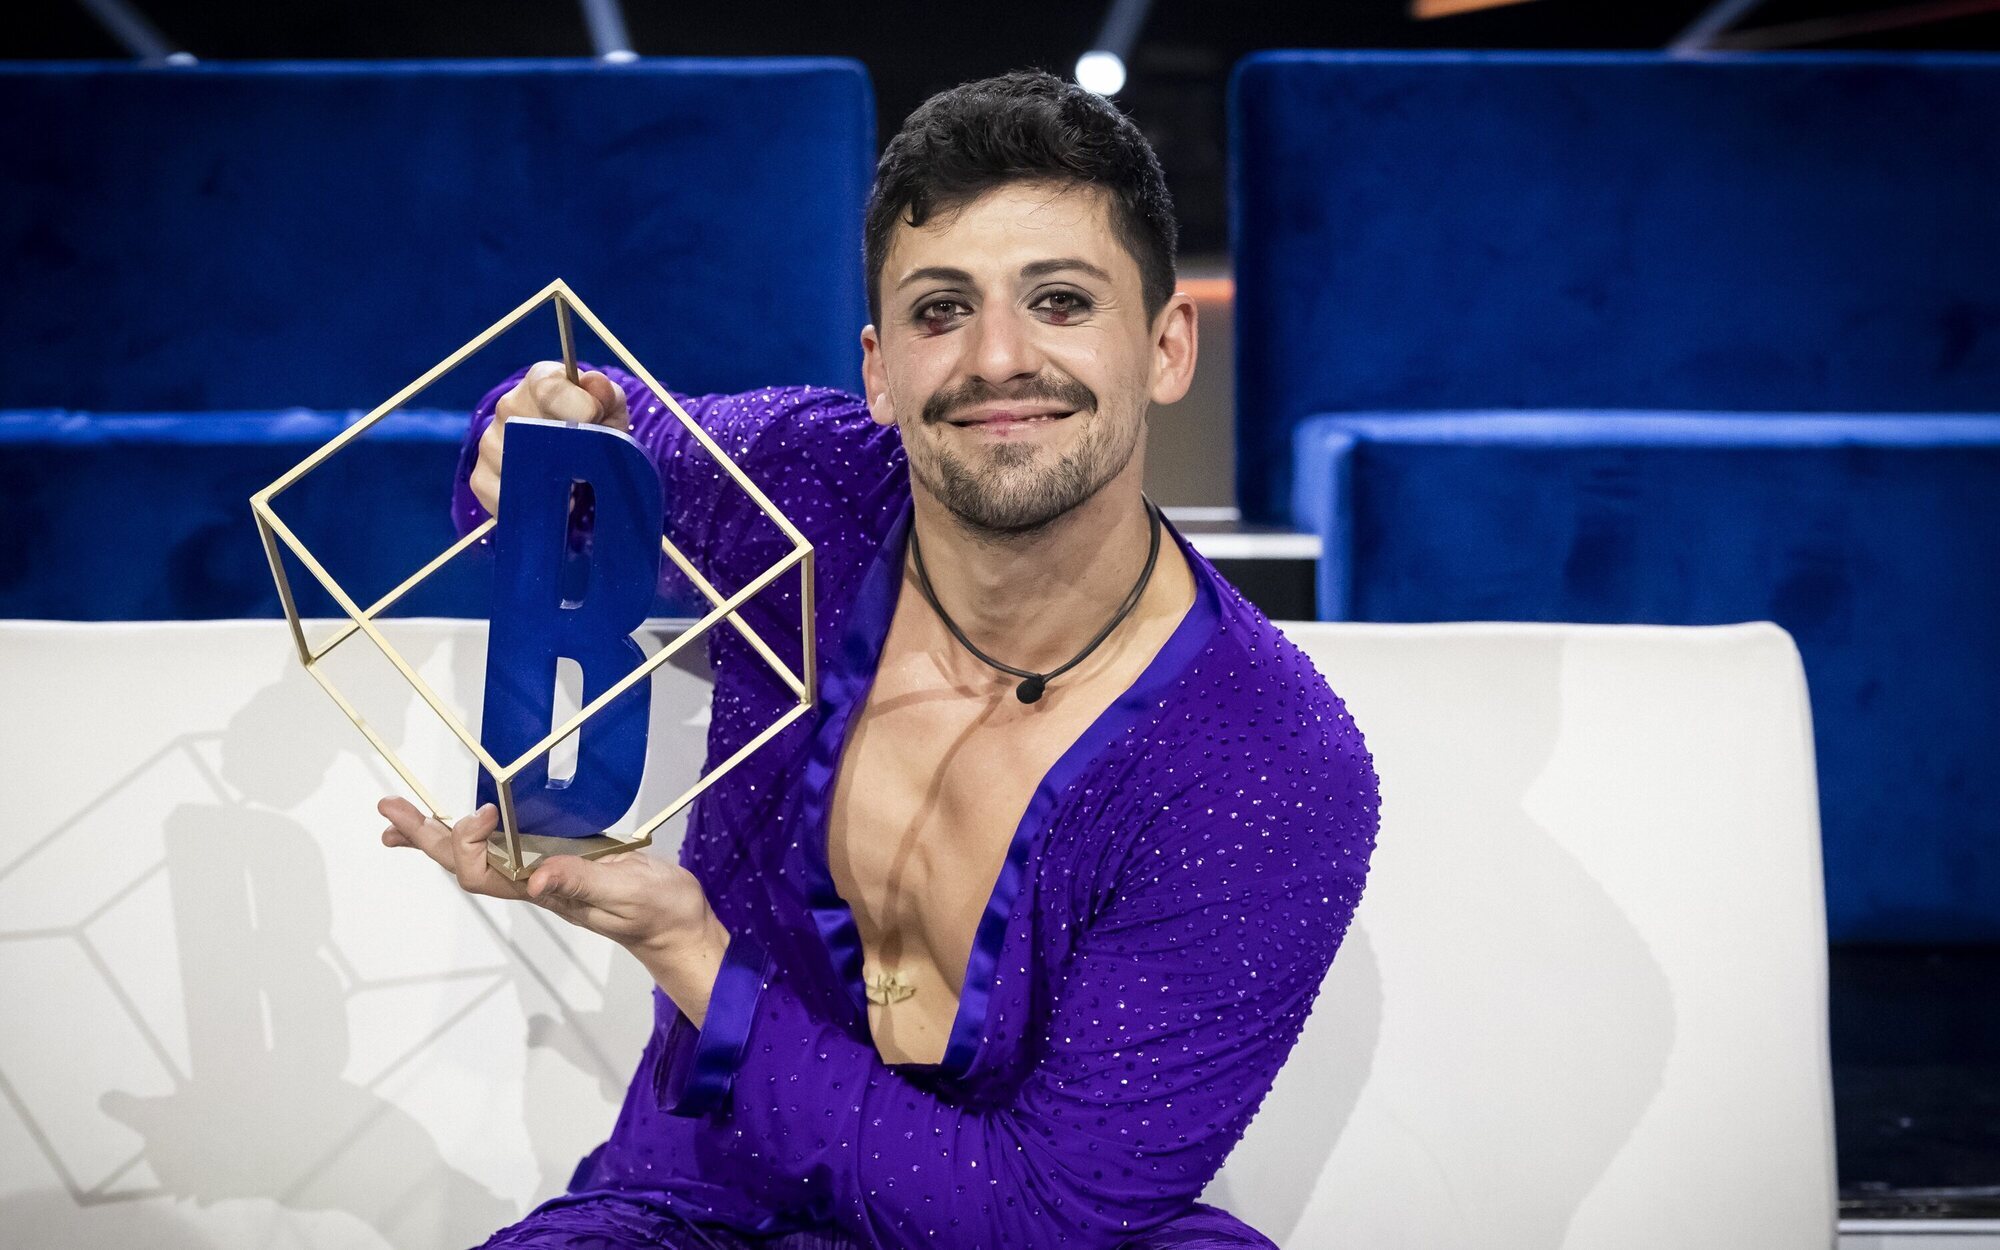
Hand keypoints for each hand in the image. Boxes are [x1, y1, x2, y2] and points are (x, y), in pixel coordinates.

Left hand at [377, 797, 730, 1021]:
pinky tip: (476, 823)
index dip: (472, 841)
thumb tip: (535, 877)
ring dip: (439, 836)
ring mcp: (545, 873)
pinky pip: (508, 846)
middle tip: (387, 813)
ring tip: (403, 819)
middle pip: (465, 864)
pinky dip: (481, 832)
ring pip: (480, 855)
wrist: (679, 924)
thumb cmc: (656, 914)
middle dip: (425, 837)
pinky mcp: (564, 860)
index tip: (489, 809)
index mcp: (542, 891)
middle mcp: (534, 883)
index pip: (483, 871)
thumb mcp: (623, 893)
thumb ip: (580, 882)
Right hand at [468, 361, 630, 515]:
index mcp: (541, 382)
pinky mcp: (481, 476)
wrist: (573, 452)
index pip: (549, 389)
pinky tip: (550, 503)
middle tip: (585, 465)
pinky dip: (529, 506)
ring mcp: (490, 442)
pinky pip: (500, 497)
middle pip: (533, 430)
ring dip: (549, 484)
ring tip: (570, 486)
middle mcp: (508, 407)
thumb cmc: (593, 424)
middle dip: (567, 453)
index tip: (593, 426)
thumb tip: (595, 385)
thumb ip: (606, 396)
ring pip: (517, 466)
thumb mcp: (609, 408)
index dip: (577, 409)